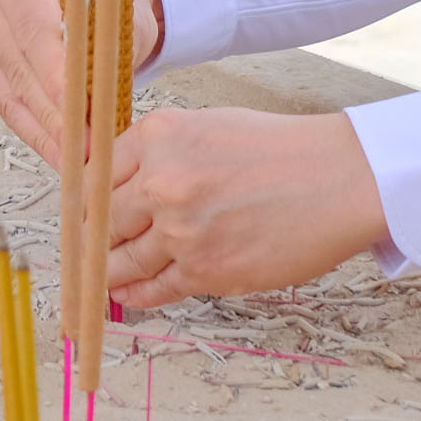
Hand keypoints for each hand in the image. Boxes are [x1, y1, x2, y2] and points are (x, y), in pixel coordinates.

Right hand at [0, 0, 161, 171]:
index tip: (78, 107)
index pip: (36, 32)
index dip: (55, 74)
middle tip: (85, 146)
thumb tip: (95, 89)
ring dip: (47, 134)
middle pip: (20, 72)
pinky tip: (62, 158)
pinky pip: (13, 113)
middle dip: (55, 115)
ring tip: (77, 161)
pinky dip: (39, 137)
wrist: (96, 4)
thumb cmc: (109, 3)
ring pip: (13, 99)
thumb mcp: (118, 12)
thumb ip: (105, 41)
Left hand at [103, 107, 387, 309]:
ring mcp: (181, 231)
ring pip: (120, 261)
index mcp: (159, 136)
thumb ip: (158, 153)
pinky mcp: (206, 272)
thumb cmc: (280, 149)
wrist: (340, 179)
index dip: (83, 200)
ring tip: (97, 280)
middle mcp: (162, 181)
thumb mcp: (207, 126)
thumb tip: (117, 187)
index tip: (80, 215)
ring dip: (106, 273)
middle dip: (90, 238)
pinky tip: (127, 294)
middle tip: (83, 250)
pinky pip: (154, 290)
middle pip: (99, 221)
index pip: (93, 175)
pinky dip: (136, 295)